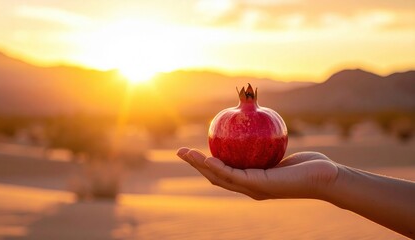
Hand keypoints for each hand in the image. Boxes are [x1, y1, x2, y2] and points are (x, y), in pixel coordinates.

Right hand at [177, 148, 338, 199]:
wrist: (327, 178)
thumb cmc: (307, 163)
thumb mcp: (280, 149)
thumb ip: (265, 142)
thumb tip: (254, 119)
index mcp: (251, 181)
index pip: (223, 173)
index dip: (205, 163)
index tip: (193, 150)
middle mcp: (250, 188)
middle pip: (215, 177)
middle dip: (195, 165)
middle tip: (179, 151)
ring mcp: (255, 190)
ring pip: (221, 178)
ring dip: (201, 167)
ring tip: (187, 154)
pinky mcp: (262, 187)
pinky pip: (237, 176)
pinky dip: (221, 168)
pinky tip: (209, 159)